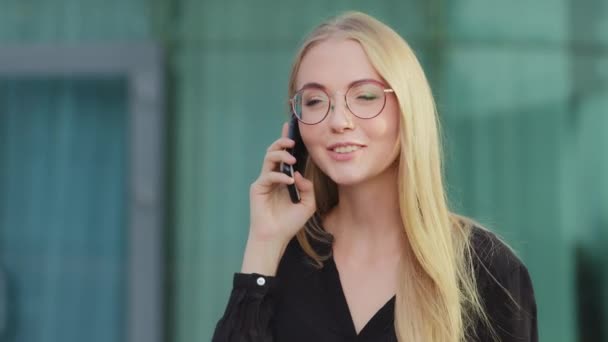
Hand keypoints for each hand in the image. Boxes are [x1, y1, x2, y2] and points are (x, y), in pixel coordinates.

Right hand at [248, 122, 315, 244]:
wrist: (275, 238)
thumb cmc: (290, 223)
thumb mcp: (308, 204)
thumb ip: (308, 188)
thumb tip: (299, 173)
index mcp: (283, 179)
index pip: (285, 156)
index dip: (286, 141)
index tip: (291, 127)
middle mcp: (273, 177)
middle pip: (274, 152)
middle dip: (282, 143)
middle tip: (292, 143)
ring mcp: (264, 182)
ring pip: (268, 158)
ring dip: (280, 155)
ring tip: (292, 159)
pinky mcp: (257, 188)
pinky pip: (268, 175)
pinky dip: (279, 176)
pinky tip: (289, 182)